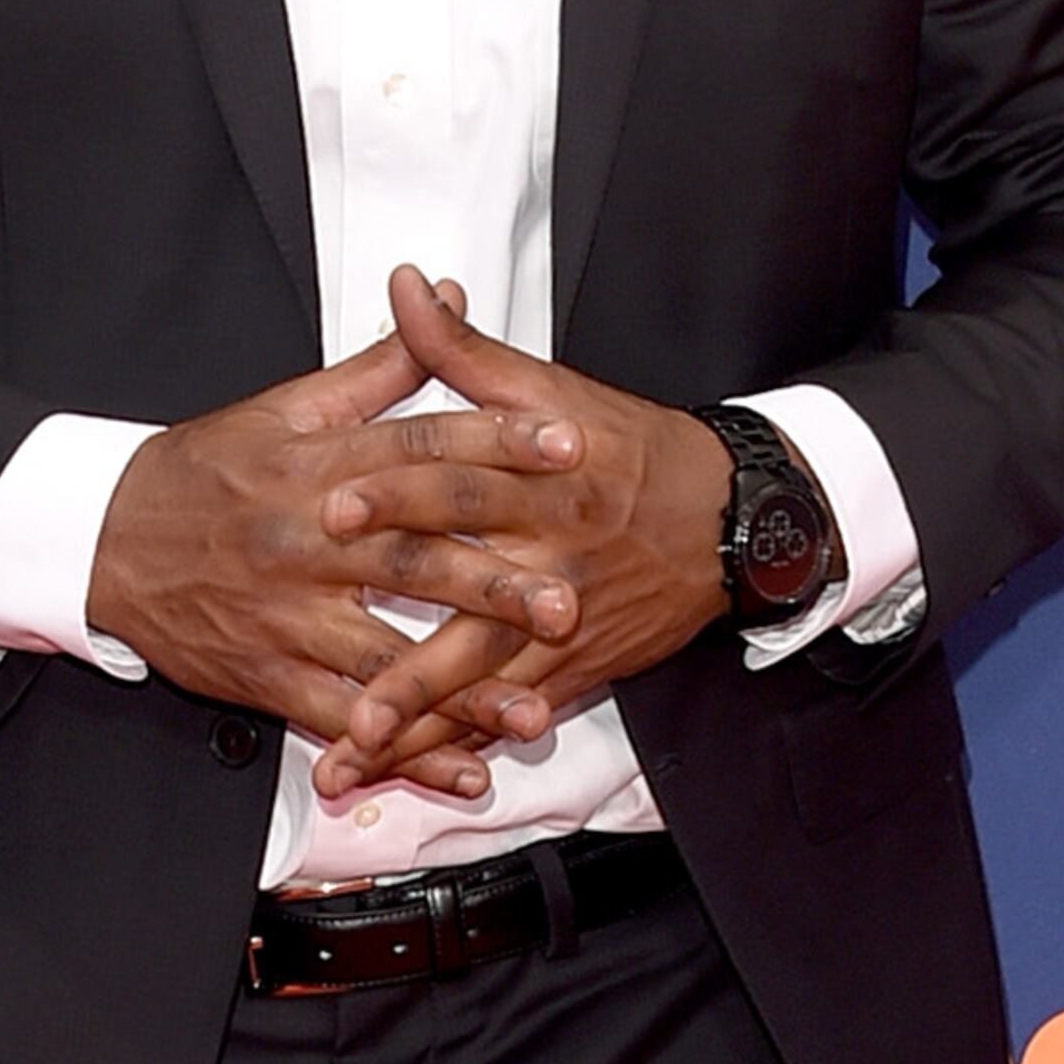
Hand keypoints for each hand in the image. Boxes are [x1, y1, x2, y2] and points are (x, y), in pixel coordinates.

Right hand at [83, 327, 584, 794]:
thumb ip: (375, 369)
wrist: (98, 541)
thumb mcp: (281, 410)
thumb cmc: (197, 474)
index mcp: (314, 469)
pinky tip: (462, 768)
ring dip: (462, 691)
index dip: (496, 443)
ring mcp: (284, 618)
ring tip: (531, 710)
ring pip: (385, 657)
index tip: (567, 445)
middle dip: (494, 585)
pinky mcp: (265, 676)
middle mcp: (304, 544)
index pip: (417, 447)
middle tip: (568, 601)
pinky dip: (403, 750)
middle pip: (411, 561)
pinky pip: (343, 720)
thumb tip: (439, 300)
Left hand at [305, 272, 730, 807]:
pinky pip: (510, 711)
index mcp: (544, 483)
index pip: (462, 485)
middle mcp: (554, 562)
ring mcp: (565, 625)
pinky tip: (408, 776)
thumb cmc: (633, 451)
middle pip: (471, 616)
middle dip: (408, 659)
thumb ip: (466, 350)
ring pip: (484, 683)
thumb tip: (409, 288)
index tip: (329, 505)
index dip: (396, 494)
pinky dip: (461, 745)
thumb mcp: (555, 389)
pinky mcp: (575, 667)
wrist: (734, 520)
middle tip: (341, 685)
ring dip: (419, 724)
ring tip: (355, 752)